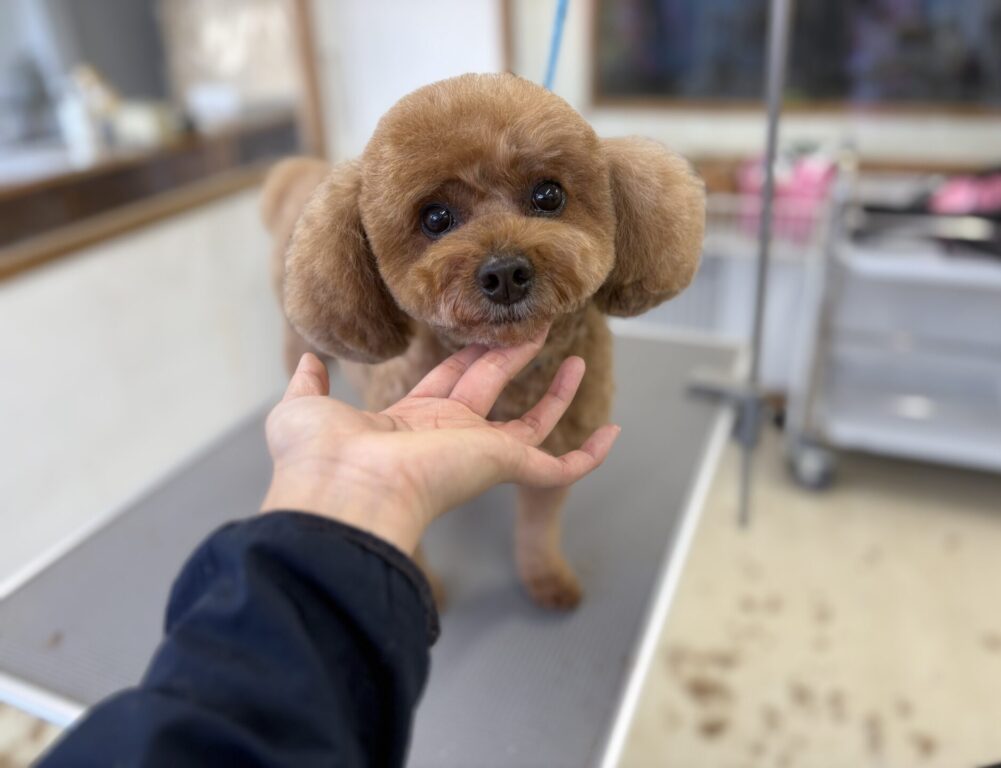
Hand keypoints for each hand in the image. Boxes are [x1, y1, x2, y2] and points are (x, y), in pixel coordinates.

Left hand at [261, 330, 619, 553]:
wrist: (341, 493)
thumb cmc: (319, 458)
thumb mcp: (303, 406)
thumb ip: (309, 381)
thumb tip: (307, 359)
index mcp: (411, 421)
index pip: (448, 380)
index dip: (469, 352)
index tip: (486, 328)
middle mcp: (449, 436)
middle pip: (492, 386)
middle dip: (513, 354)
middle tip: (535, 325)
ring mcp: (479, 454)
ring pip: (532, 422)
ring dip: (556, 393)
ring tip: (578, 359)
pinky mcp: (504, 468)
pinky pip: (559, 468)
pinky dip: (588, 456)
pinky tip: (612, 434)